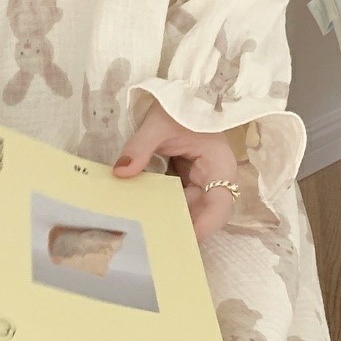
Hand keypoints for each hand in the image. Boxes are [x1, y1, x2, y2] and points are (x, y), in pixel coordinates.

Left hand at [114, 98, 238, 241]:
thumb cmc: (179, 106)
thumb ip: (140, 148)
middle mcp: (214, 180)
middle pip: (202, 215)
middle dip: (181, 230)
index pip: (219, 206)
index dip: (205, 226)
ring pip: (187, 211)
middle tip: (155, 247)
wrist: (180, 93)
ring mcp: (200, 182)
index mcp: (220, 166)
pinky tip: (142, 218)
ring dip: (169, 221)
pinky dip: (162, 209)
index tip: (182, 240)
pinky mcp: (184, 181)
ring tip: (145, 238)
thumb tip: (121, 173)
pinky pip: (175, 201)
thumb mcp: (158, 124)